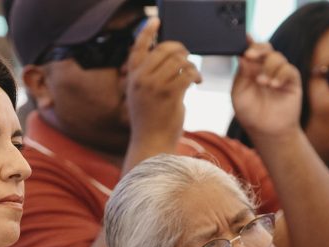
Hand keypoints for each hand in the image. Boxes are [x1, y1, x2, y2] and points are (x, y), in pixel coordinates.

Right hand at [125, 18, 201, 153]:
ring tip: (193, 74)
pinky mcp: (170, 94)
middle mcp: (141, 78)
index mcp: (132, 77)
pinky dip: (195, 75)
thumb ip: (149, 77)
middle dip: (180, 49)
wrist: (151, 144)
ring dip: (190, 64)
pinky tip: (197, 81)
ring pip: (178, 61)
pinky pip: (187, 74)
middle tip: (188, 57)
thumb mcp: (142, 96)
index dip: (147, 31)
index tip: (156, 20)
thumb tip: (171, 59)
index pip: (137, 47)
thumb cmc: (150, 122)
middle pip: (164, 49)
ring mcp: (155, 85)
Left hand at [231, 41, 302, 141]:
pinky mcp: (292, 80)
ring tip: (262, 83)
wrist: (267, 131)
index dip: (248, 42)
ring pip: (277, 57)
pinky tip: (274, 85)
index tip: (244, 38)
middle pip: (265, 48)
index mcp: (250, 68)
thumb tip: (242, 57)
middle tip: (250, 56)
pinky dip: (281, 75)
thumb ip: (241, 76)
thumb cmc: (250, 114)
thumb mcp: (239, 95)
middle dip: (258, 49)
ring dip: (268, 68)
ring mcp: (279, 73)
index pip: (250, 50)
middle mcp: (265, 68)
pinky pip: (288, 70)